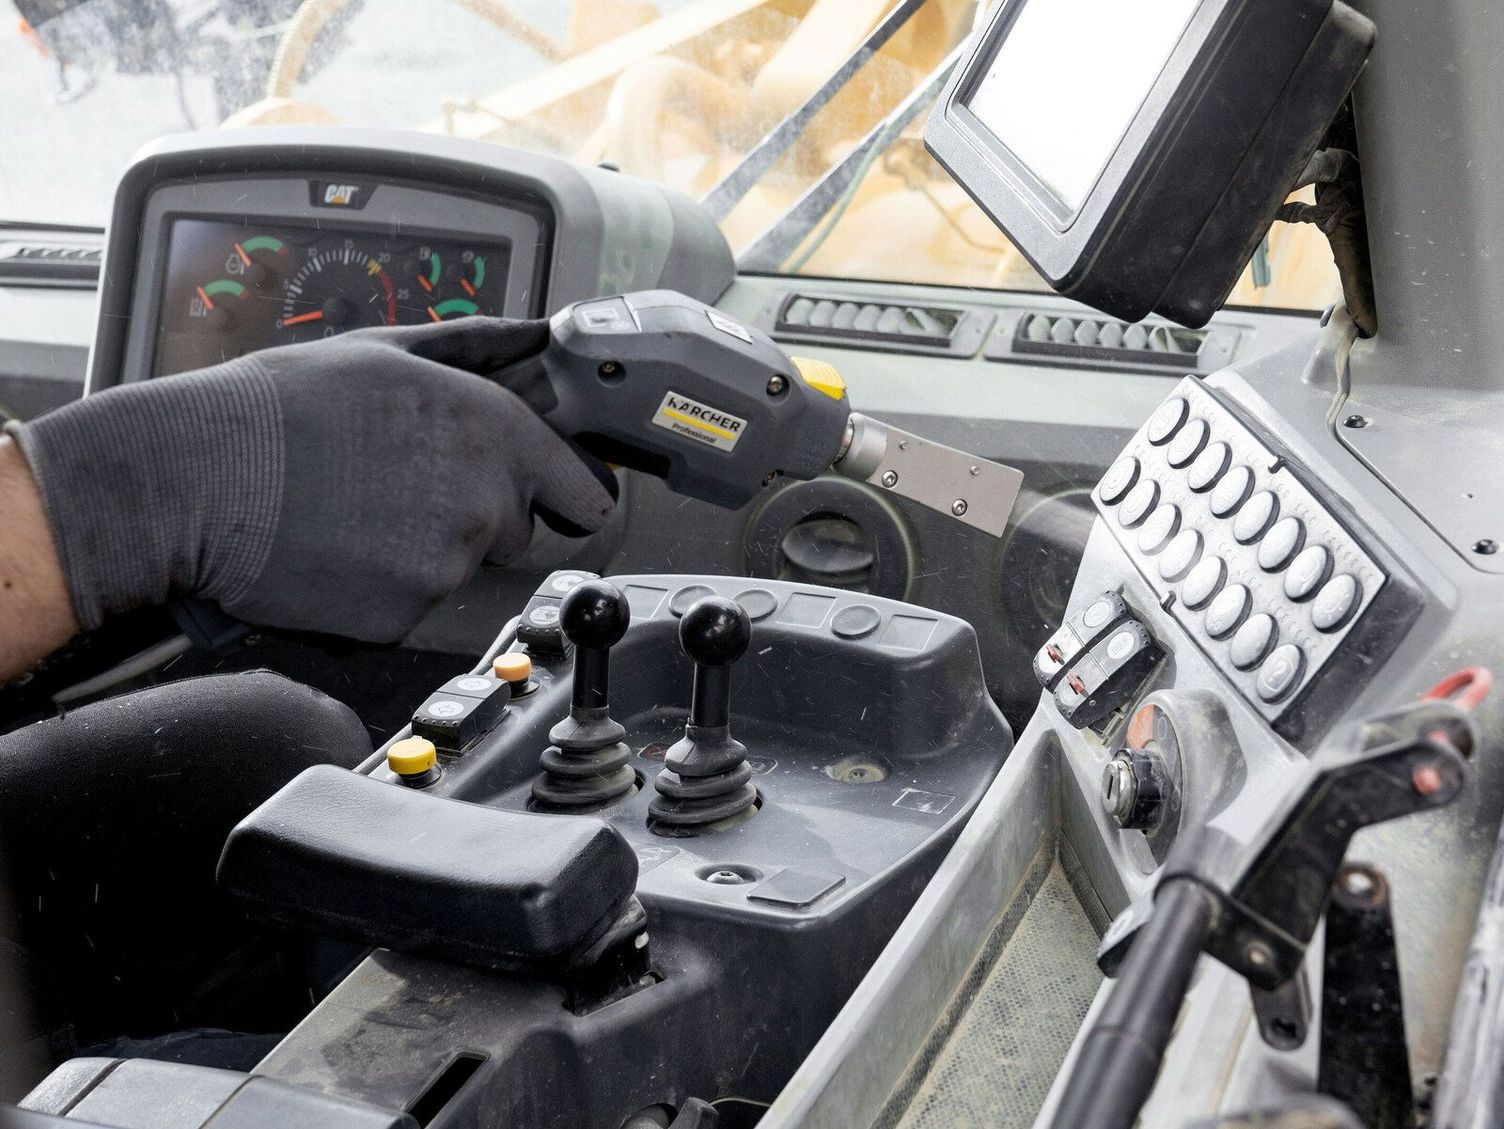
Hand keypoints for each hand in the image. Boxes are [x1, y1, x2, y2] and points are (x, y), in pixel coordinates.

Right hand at [10, 318, 615, 642]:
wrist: (197, 480)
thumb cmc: (280, 407)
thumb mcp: (386, 352)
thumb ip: (479, 347)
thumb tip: (536, 338)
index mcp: (495, 434)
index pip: (587, 492)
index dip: (569, 492)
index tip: (554, 495)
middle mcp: (485, 504)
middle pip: (518, 530)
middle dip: (480, 515)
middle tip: (404, 487)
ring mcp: (447, 567)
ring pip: (460, 567)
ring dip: (424, 548)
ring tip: (356, 510)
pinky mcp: (404, 617)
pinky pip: (412, 603)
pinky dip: (384, 587)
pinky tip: (338, 547)